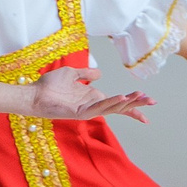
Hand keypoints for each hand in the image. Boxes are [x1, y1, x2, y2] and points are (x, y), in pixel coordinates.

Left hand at [24, 67, 155, 122]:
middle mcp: (92, 105)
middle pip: (120, 107)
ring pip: (112, 108)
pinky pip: (98, 108)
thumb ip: (87, 73)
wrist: (34, 94)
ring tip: (141, 97)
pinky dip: (110, 103)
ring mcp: (87, 111)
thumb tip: (100, 73)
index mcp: (93, 98)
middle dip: (136, 104)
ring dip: (128, 103)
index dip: (133, 105)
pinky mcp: (79, 113)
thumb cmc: (50, 86)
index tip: (149, 104)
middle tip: (152, 101)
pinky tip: (121, 98)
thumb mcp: (72, 74)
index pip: (117, 103)